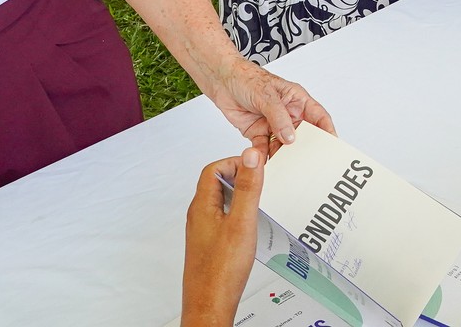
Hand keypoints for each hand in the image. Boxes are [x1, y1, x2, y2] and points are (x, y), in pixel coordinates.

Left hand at [181, 150, 265, 326]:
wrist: (210, 304)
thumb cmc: (221, 271)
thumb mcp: (241, 222)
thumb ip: (247, 188)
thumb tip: (250, 156)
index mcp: (202, 206)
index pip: (213, 169)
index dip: (235, 162)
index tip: (256, 166)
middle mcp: (199, 216)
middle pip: (217, 183)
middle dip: (240, 177)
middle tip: (261, 180)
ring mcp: (204, 231)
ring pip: (221, 202)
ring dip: (240, 196)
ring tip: (260, 201)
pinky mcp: (210, 244)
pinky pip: (224, 218)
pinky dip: (239, 214)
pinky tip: (253, 226)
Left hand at [203, 62, 334, 150]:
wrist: (221, 81)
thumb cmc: (247, 78)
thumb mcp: (267, 95)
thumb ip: (279, 117)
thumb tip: (291, 137)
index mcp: (297, 100)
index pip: (318, 117)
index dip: (327, 131)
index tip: (331, 145)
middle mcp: (288, 114)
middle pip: (302, 135)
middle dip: (305, 148)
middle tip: (308, 162)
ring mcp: (274, 125)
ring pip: (284, 146)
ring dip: (283, 156)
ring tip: (285, 166)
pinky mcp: (258, 134)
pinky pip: (265, 149)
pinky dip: (264, 157)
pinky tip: (264, 162)